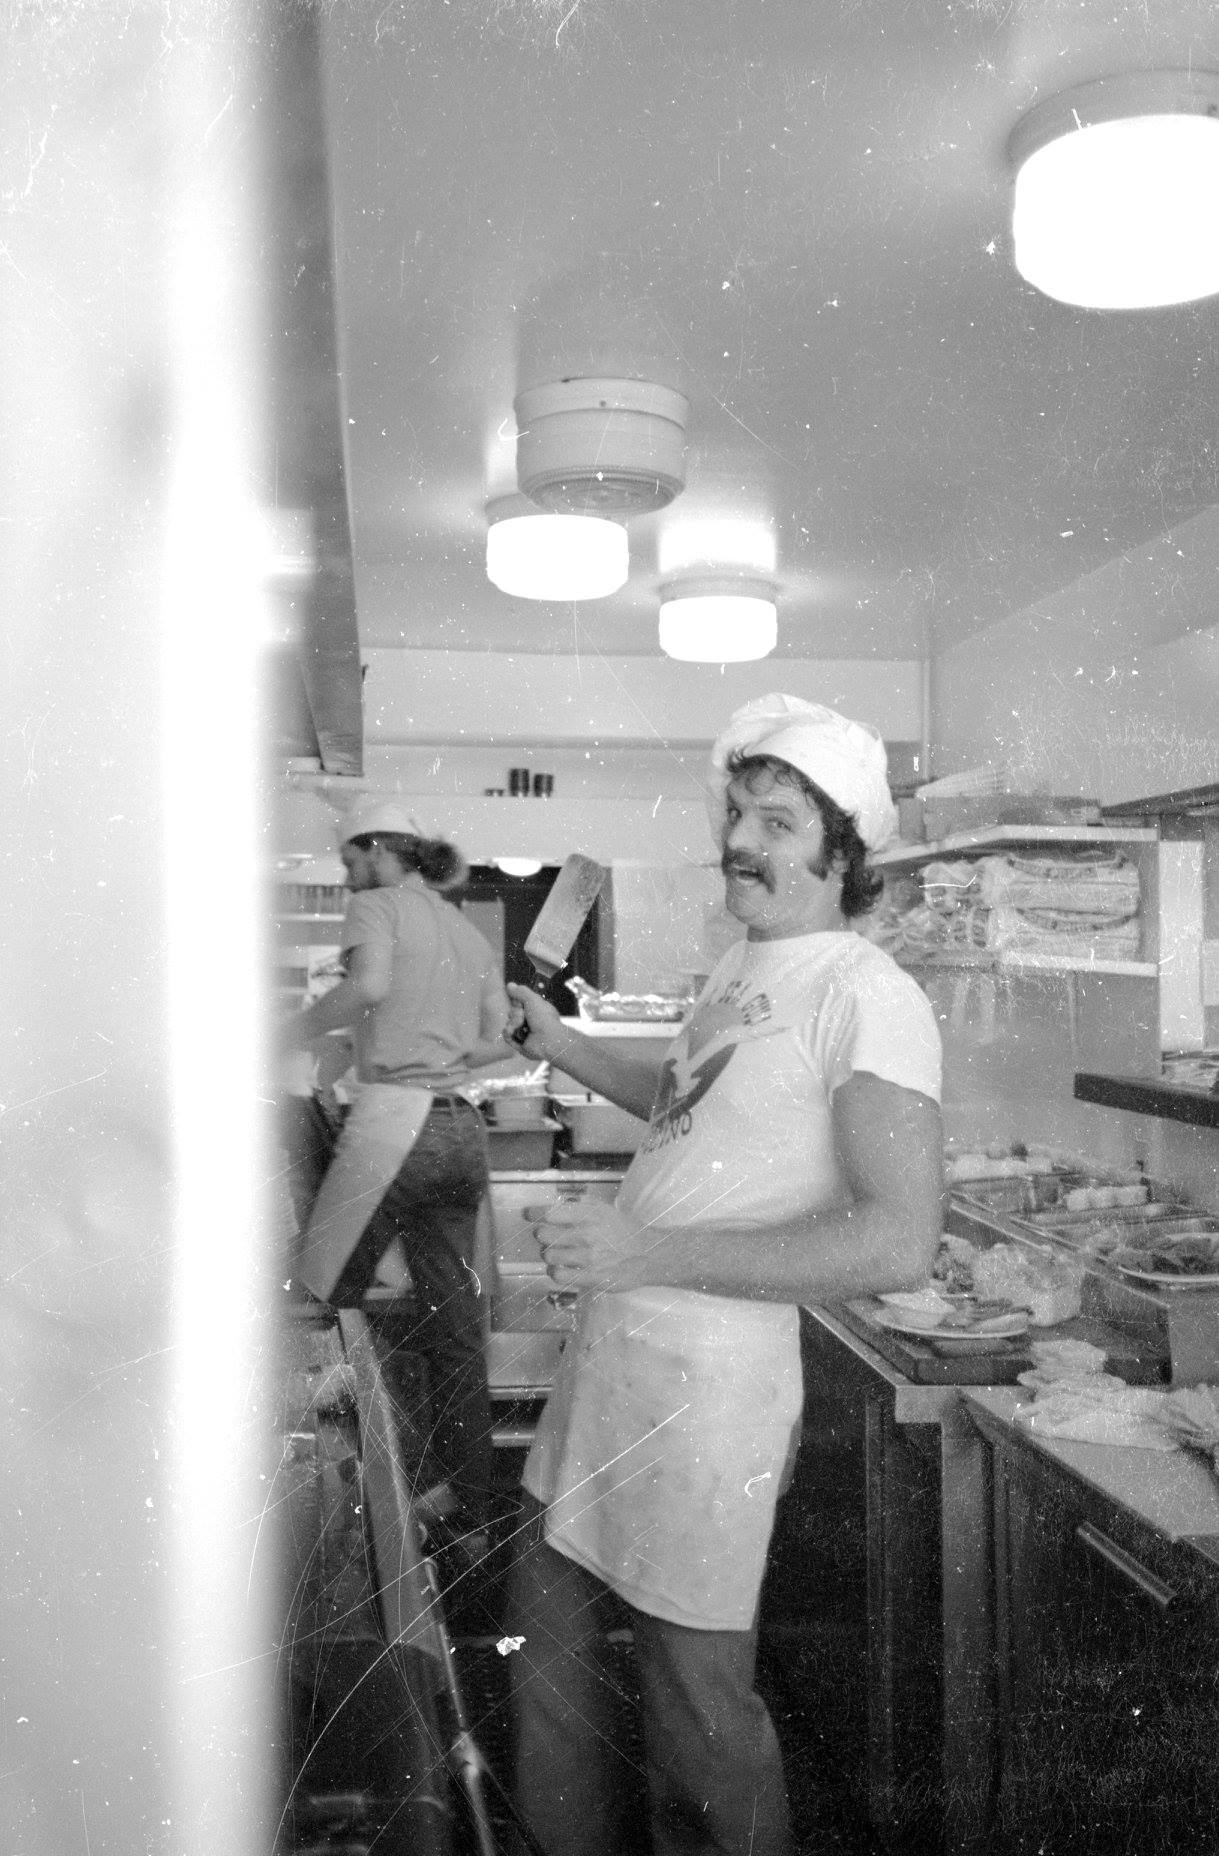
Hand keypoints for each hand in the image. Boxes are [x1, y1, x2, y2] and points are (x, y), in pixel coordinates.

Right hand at [504, 983, 563, 1055]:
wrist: (547, 1040)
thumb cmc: (544, 1018)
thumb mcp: (533, 999)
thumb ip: (521, 992)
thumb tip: (509, 985)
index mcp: (537, 1009)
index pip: (521, 1002)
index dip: (517, 1001)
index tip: (519, 1002)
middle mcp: (532, 1020)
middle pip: (513, 1012)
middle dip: (515, 1013)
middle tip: (523, 1016)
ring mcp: (525, 1032)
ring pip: (509, 1023)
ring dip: (513, 1023)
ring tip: (521, 1026)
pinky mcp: (519, 1043)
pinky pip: (507, 1035)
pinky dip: (509, 1033)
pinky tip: (515, 1033)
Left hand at [525, 1196, 645, 1293]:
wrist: (649, 1254)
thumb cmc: (624, 1230)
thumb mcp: (604, 1210)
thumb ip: (579, 1205)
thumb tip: (551, 1207)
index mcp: (590, 1213)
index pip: (551, 1211)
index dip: (534, 1212)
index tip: (528, 1214)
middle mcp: (588, 1232)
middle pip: (544, 1234)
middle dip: (543, 1236)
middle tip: (550, 1239)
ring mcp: (589, 1256)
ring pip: (549, 1256)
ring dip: (549, 1256)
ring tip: (558, 1256)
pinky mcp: (592, 1277)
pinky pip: (559, 1276)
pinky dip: (556, 1272)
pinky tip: (563, 1270)